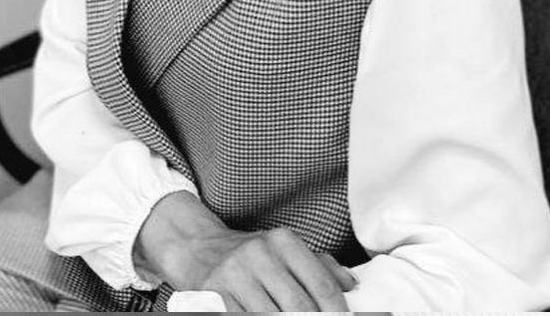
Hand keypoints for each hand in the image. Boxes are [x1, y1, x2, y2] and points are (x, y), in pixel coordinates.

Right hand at [133, 190, 354, 311]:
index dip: (337, 312)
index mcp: (284, 241)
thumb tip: (351, 286)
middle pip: (299, 306)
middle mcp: (260, 253)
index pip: (321, 283)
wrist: (198, 247)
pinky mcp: (214, 293)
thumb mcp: (284, 249)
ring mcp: (235, 274)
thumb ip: (320, 265)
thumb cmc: (251, 254)